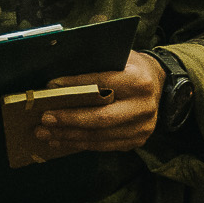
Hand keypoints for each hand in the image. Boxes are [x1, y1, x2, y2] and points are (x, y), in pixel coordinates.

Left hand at [35, 51, 165, 158]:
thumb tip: (58, 80)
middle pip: (100, 118)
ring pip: (99, 136)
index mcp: (138, 81)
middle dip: (69, 119)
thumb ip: (94, 66)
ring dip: (69, 136)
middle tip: (45, 118)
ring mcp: (142, 127)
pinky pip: (104, 145)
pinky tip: (62, 139)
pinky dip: (80, 144)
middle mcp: (143, 106)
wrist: (158, 82)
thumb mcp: (118, 57)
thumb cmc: (131, 67)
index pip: (101, 84)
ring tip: (45, 133)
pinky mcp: (137, 140)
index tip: (50, 88)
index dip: (74, 86)